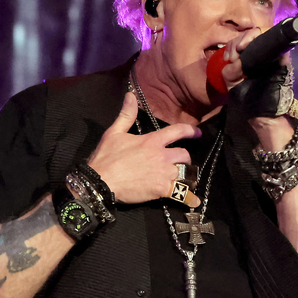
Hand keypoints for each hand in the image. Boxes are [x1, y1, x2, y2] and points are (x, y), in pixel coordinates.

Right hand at [86, 93, 200, 203]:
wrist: (100, 181)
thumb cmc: (106, 157)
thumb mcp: (114, 132)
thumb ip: (126, 114)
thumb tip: (131, 95)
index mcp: (152, 140)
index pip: (178, 131)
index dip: (190, 131)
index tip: (197, 133)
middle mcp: (162, 155)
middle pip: (185, 155)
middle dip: (184, 159)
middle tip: (179, 163)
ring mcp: (163, 173)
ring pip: (185, 173)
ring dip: (184, 176)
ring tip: (183, 180)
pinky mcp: (161, 189)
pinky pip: (181, 193)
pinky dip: (188, 198)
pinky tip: (194, 202)